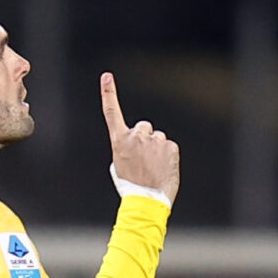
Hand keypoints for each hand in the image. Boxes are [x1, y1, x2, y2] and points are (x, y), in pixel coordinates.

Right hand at [101, 73, 180, 202]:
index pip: (112, 112)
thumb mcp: (120, 165)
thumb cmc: (132, 186)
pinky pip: (169, 147)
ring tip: (153, 168)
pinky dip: (168, 156)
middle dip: (146, 139)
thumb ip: (127, 147)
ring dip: (157, 149)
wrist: (147, 200)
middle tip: (144, 160)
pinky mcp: (170, 146)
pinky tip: (163, 169)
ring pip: (158, 138)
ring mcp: (154, 140)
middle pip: (144, 127)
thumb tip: (137, 144)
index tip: (107, 77)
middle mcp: (136, 136)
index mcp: (119, 141)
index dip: (108, 93)